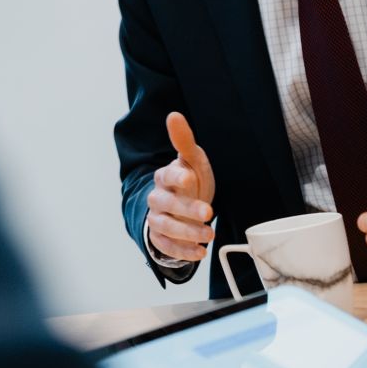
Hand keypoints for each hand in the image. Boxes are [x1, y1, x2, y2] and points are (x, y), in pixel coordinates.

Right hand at [147, 112, 216, 263]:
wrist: (182, 206)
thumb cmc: (189, 181)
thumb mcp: (192, 161)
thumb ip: (184, 141)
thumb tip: (174, 115)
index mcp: (164, 177)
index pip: (166, 176)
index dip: (176, 177)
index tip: (190, 178)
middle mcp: (157, 198)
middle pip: (165, 204)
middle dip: (186, 209)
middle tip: (208, 212)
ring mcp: (157, 219)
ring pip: (164, 227)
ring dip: (186, 232)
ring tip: (209, 235)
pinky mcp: (160, 239)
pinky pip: (166, 247)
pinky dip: (182, 251)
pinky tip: (199, 252)